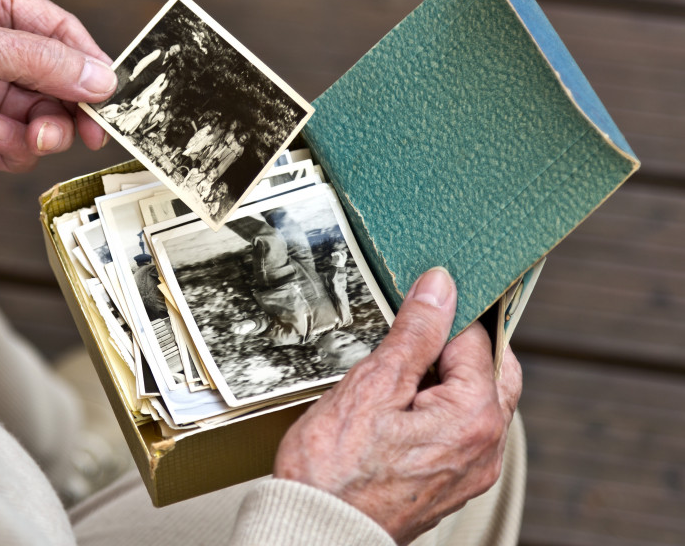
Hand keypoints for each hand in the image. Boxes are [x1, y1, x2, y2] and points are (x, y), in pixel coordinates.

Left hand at [0, 0, 115, 195]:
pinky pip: (21, 144)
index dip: (88, 60)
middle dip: (72, 103)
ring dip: (44, 128)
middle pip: (59, 76)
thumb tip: (101, 78)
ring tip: (34, 136)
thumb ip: (39, 61)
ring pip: (45, 114)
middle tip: (90, 129)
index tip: (110, 92)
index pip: (58, 29)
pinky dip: (16, 145)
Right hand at [272, 267, 521, 544]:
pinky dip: (440, 410)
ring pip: (477, 402)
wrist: (318, 528)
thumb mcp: (373, 384)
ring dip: (449, 378)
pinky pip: (461, 432)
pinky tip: (398, 410)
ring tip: (396, 376)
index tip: (409, 309)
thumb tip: (439, 288)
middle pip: (492, 370)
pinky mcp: (451, 485)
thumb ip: (415, 332)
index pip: (475, 338)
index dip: (440, 316)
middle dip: (458, 345)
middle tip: (412, 336)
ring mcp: (472, 471)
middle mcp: (486, 447)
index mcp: (475, 416)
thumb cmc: (336, 469)